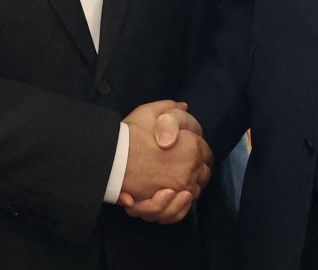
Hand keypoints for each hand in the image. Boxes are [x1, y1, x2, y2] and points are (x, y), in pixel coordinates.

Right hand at [118, 100, 211, 223]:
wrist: (111, 157)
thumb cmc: (130, 134)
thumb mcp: (149, 112)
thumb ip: (169, 108)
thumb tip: (183, 107)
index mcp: (192, 146)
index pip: (206, 153)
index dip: (199, 152)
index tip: (189, 152)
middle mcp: (190, 168)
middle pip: (203, 174)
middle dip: (196, 170)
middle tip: (182, 167)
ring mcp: (179, 187)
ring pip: (193, 193)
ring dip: (187, 188)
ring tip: (175, 182)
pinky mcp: (167, 203)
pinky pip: (179, 210)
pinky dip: (177, 207)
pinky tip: (169, 197)